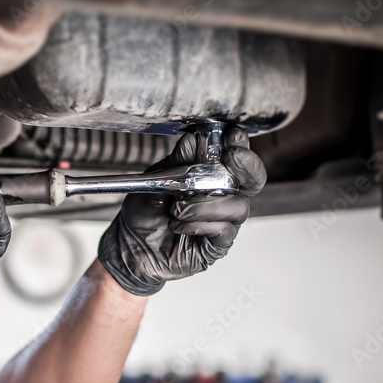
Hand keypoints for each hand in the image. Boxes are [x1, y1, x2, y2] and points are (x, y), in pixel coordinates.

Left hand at [97, 127, 266, 295]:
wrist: (129, 245)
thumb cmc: (145, 212)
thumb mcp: (157, 180)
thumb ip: (178, 162)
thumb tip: (194, 140)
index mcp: (211, 176)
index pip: (238, 158)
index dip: (241, 146)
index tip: (233, 137)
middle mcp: (223, 197)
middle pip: (254, 180)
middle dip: (246, 166)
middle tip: (230, 158)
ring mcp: (223, 221)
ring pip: (237, 206)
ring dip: (206, 204)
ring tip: (177, 209)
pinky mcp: (216, 245)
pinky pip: (223, 229)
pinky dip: (199, 224)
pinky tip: (178, 224)